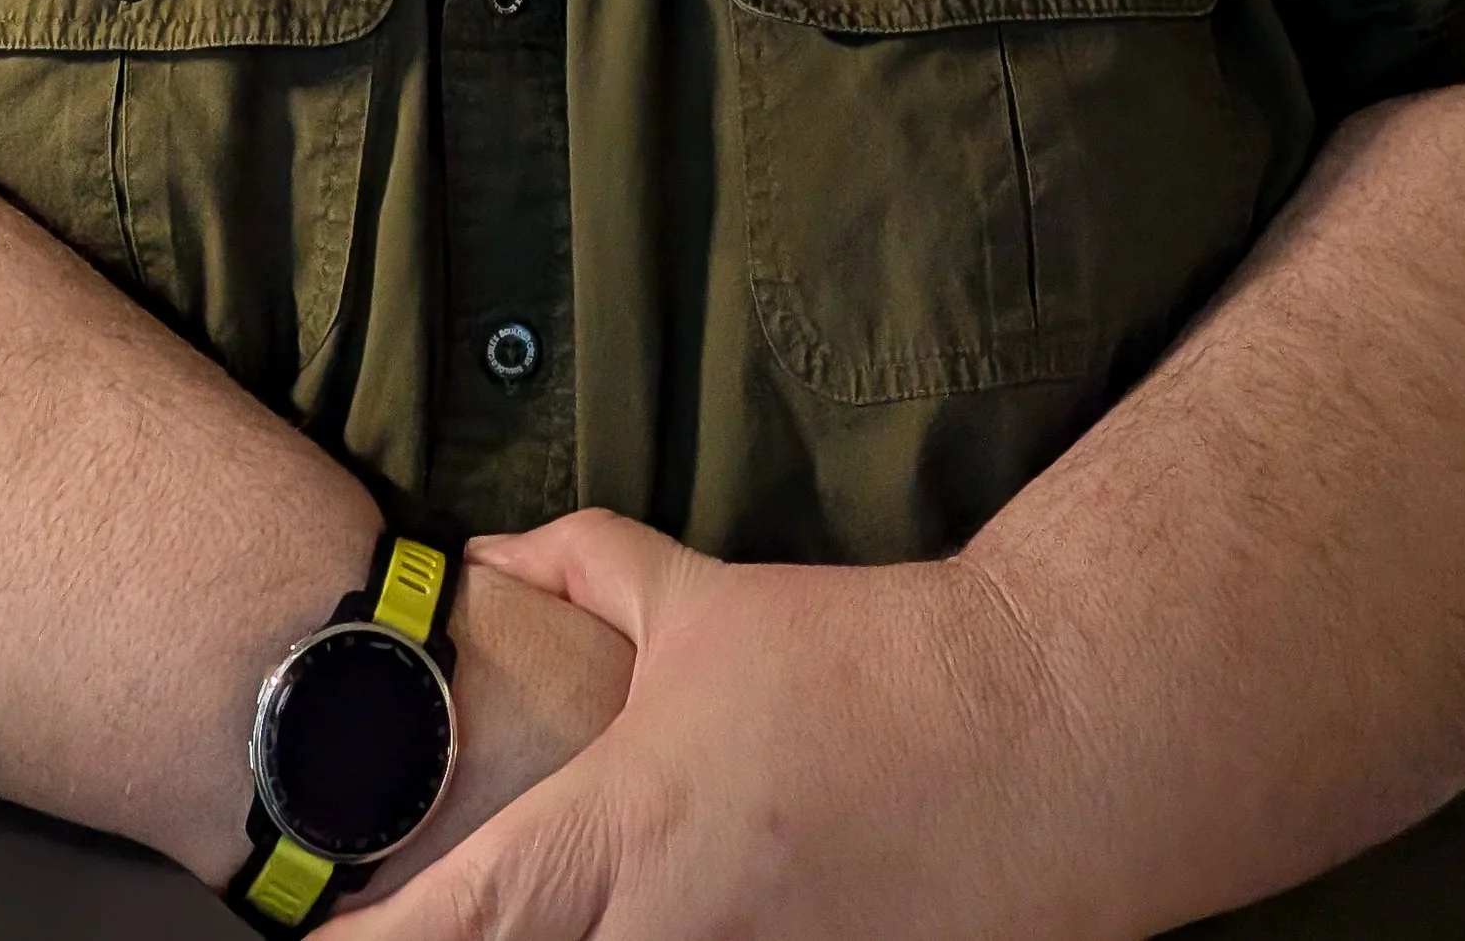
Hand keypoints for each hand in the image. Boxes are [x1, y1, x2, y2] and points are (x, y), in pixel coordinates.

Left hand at [334, 511, 1070, 940]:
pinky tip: (671, 924)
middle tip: (422, 933)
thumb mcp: (707, 602)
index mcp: (629, 829)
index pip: (462, 916)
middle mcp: (675, 934)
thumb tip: (483, 560)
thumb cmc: (865, 662)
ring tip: (576, 914)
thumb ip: (582, 570)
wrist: (1042, 735)